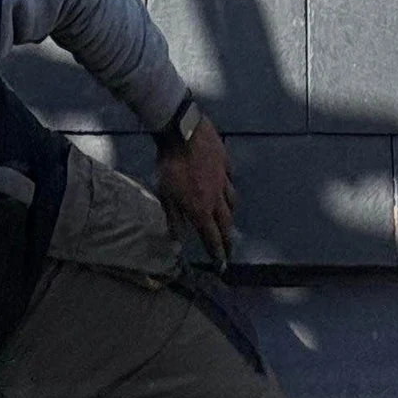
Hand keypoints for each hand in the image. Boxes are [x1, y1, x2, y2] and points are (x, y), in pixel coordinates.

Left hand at [155, 113, 235, 264]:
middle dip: (228, 239)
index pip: (212, 237)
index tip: (222, 265)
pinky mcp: (226, 161)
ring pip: (232, 200)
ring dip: (230, 213)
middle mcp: (216, 197)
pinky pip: (231, 178)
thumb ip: (173, 220)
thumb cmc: (170, 165)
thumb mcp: (165, 195)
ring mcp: (224, 178)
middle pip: (226, 222)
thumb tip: (177, 244)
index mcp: (201, 208)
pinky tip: (227, 184)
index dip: (217, 253)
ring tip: (229, 218)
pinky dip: (229, 185)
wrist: (182, 131)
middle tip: (231, 249)